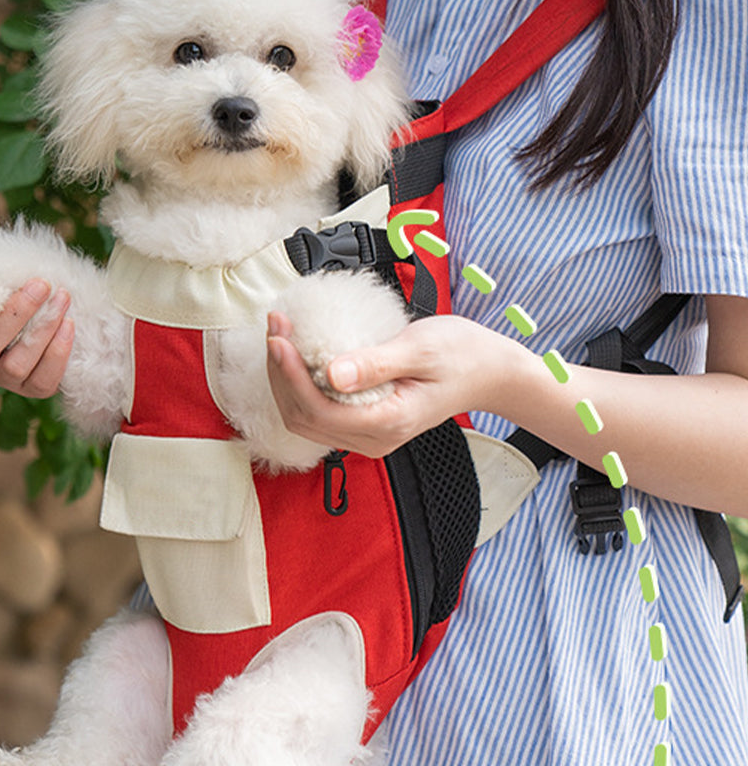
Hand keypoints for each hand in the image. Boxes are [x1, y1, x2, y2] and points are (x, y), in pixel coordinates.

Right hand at [0, 280, 74, 398]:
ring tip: (62, 298)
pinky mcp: (34, 388)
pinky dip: (59, 352)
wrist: (55, 304)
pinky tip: (69, 324)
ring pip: (18, 365)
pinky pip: (44, 380)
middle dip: (17, 315)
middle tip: (41, 283)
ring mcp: (6, 378)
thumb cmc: (17, 287)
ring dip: (43, 331)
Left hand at [266, 310, 523, 456]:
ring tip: (281, 334)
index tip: (279, 335)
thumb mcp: (421, 349)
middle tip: (275, 326)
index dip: (288, 374)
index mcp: (387, 423)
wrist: (490, 372)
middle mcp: (373, 439)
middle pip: (301, 417)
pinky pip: (319, 411)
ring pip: (305, 417)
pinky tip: (298, 352)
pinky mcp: (363, 423)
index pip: (317, 409)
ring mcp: (366, 435)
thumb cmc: (462, 355)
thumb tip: (330, 374)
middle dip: (279, 373)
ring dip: (285, 378)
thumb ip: (375, 363)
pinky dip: (300, 383)